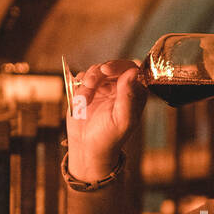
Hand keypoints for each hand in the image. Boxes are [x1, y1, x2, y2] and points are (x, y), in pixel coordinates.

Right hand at [66, 59, 146, 179]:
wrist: (87, 148)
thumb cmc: (109, 137)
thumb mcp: (122, 119)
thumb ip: (128, 95)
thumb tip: (134, 71)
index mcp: (135, 93)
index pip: (131, 69)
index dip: (119, 66)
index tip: (106, 71)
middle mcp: (120, 87)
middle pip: (111, 66)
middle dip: (97, 74)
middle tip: (89, 84)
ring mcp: (104, 87)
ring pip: (95, 70)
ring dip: (87, 83)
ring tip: (84, 101)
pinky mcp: (88, 89)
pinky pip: (82, 77)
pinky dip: (79, 87)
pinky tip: (80, 102)